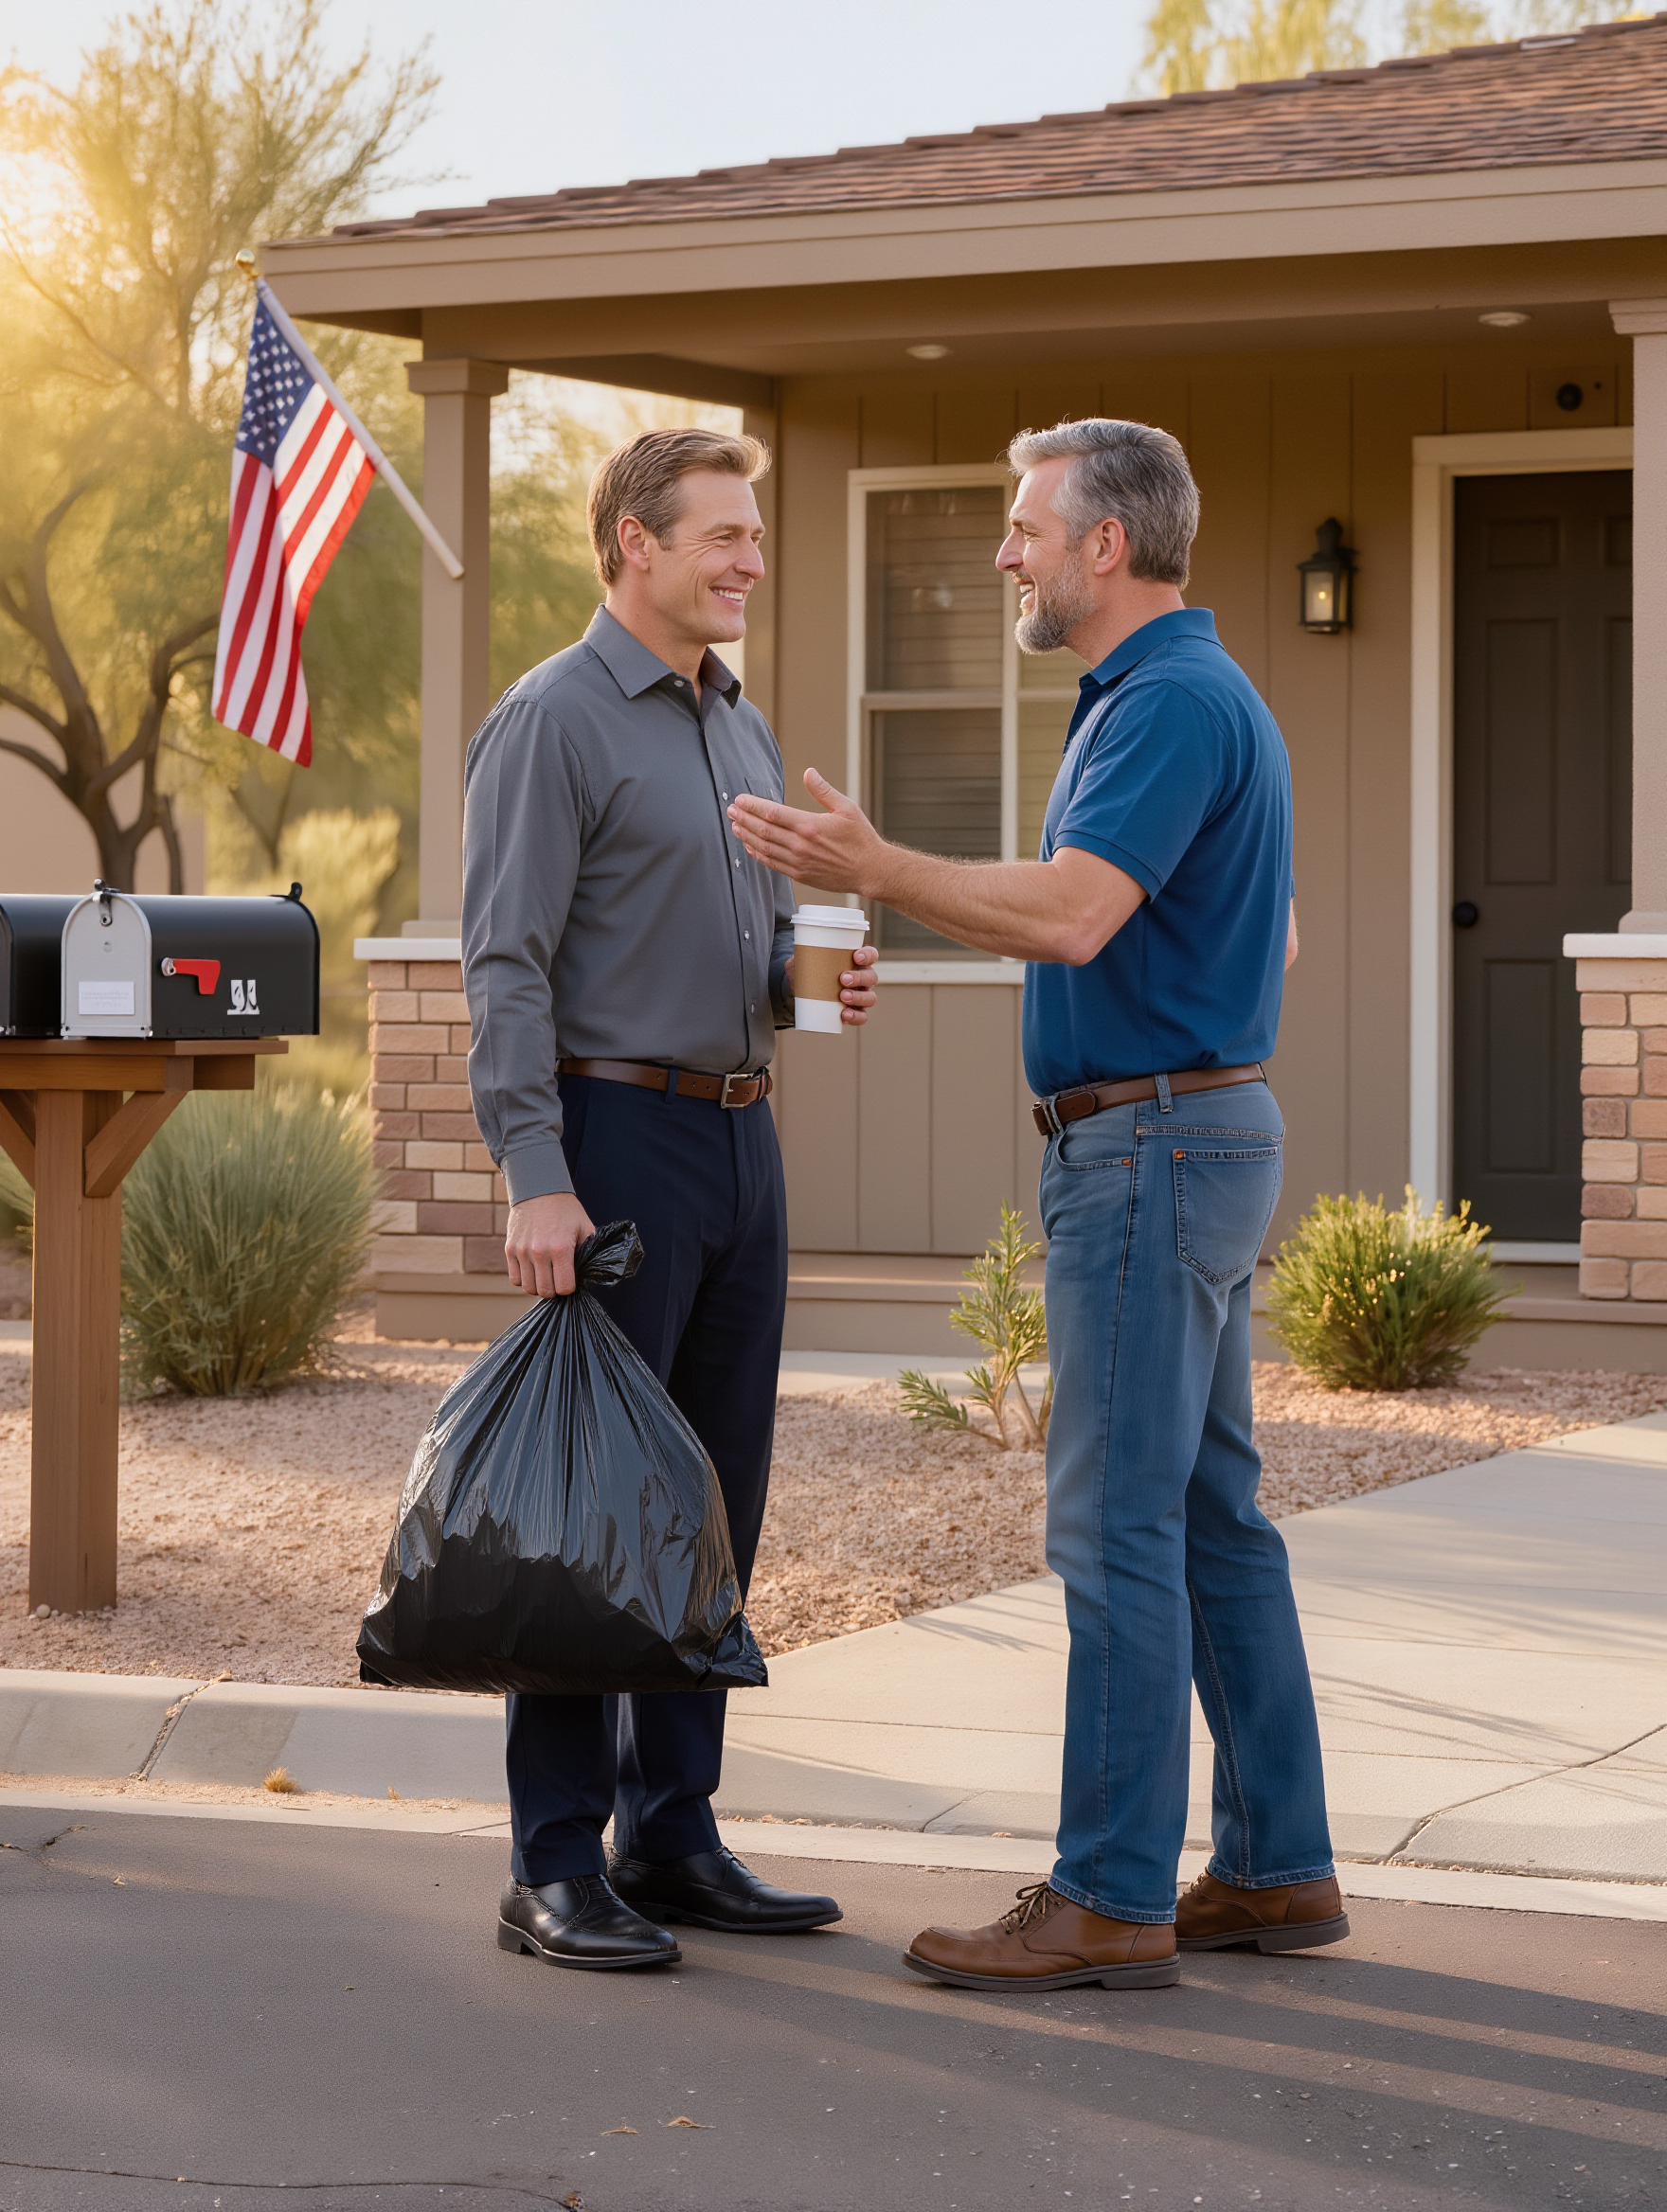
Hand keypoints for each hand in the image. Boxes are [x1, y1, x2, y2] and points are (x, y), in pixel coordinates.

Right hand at [504, 1189, 595, 1298]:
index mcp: (561, 1248)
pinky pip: (515, 1279)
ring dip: (539, 1286)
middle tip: (558, 1279)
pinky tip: (533, 1271)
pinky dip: (524, 1280)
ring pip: (528, 1288)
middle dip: (554, 1290)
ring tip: (545, 1276)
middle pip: (545, 1291)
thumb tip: (589, 1273)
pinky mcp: (510, 1249)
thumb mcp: (584, 1227)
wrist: (538, 1190)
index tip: (570, 1279)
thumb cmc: (565, 1210)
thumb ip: (588, 1251)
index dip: (569, 1287)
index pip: (564, 1288)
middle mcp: (539, 1252)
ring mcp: (522, 1252)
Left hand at [729, 768, 886, 895]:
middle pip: (763, 830)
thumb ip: (823, 791)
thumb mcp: (846, 808)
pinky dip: (757, 854)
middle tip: (731, 810)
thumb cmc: (861, 839)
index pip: (772, 813)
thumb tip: (808, 773)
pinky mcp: (799, 874)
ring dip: (747, 836)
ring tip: (735, 825)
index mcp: (810, 826)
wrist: (870, 870)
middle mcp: (800, 845)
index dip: (752, 806)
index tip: (740, 799)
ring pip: (764, 847)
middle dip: (744, 818)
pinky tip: (749, 846)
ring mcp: (798, 862)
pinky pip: (772, 863)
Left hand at [787, 941, 878, 1025]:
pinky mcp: (855, 1012)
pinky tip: (845, 1015)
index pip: (870, 955)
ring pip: (870, 997)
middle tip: (843, 979)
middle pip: (871, 977)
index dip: (868, 955)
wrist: (804, 995)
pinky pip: (862, 1016)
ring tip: (843, 997)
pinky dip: (856, 1016)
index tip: (856, 957)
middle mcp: (863, 978)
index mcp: (856, 962)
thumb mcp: (804, 963)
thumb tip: (794, 959)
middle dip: (859, 977)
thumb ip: (799, 958)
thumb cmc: (811, 973)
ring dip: (858, 997)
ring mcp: (861, 996)